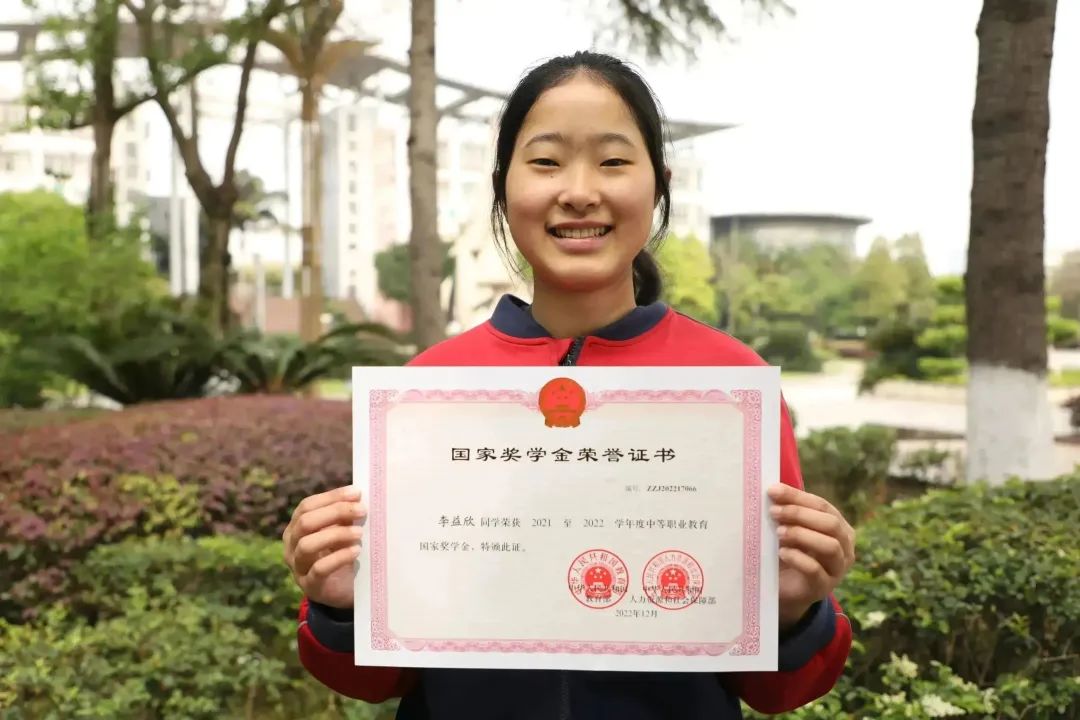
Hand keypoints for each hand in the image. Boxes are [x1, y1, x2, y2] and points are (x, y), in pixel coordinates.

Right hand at [283, 485, 366, 609]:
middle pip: (305, 522)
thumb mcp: (342, 530)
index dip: (331, 497)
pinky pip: (319, 569)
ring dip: (335, 535)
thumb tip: (358, 495)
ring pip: (307, 545)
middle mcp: (291, 545)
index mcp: (296, 527)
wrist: (344, 590)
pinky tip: (355, 551)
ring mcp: (298, 567)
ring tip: (359, 532)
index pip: (307, 506)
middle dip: (335, 512)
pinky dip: (338, 558)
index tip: (356, 493)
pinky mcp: (310, 586)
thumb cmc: (343, 552)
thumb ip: (345, 515)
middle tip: (361, 510)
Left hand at [767, 483, 854, 629]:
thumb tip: (773, 490)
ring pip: (830, 546)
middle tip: (773, 512)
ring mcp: (837, 569)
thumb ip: (787, 513)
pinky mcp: (824, 587)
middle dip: (800, 514)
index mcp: (839, 527)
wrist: (786, 590)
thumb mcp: (790, 529)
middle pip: (831, 524)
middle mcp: (845, 547)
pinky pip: (815, 570)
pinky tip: (781, 553)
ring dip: (802, 535)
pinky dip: (797, 558)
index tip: (773, 491)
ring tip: (779, 532)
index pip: (822, 506)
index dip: (798, 497)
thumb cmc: (789, 553)